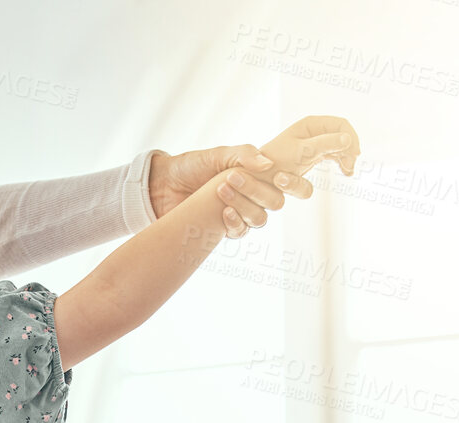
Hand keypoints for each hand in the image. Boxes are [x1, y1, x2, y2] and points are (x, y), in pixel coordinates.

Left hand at [149, 116, 358, 237]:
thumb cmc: (193, 166)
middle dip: (257, 191)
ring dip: (243, 205)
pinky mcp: (224, 230)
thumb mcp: (219, 154)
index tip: (278, 176)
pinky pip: (240, 232)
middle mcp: (255, 197)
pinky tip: (222, 212)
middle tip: (234, 177)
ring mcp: (240, 214)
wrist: (164, 185)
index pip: (292, 185)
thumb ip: (244, 155)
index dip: (295, 184)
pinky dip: (234, 222)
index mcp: (260, 177)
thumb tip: (267, 163)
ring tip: (220, 189)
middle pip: (275, 203)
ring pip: (259, 219)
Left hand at [258, 114, 360, 179]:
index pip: (340, 124)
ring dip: (345, 158)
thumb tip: (347, 139)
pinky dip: (338, 163)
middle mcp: (312, 132)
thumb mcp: (301, 153)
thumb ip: (323, 145)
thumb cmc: (274, 163)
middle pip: (341, 135)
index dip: (350, 138)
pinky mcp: (310, 158)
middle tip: (349, 168)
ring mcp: (312, 145)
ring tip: (347, 171)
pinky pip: (330, 157)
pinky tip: (343, 172)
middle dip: (348, 150)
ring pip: (337, 147)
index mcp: (310, 125)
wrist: (255, 178)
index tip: (353, 157)